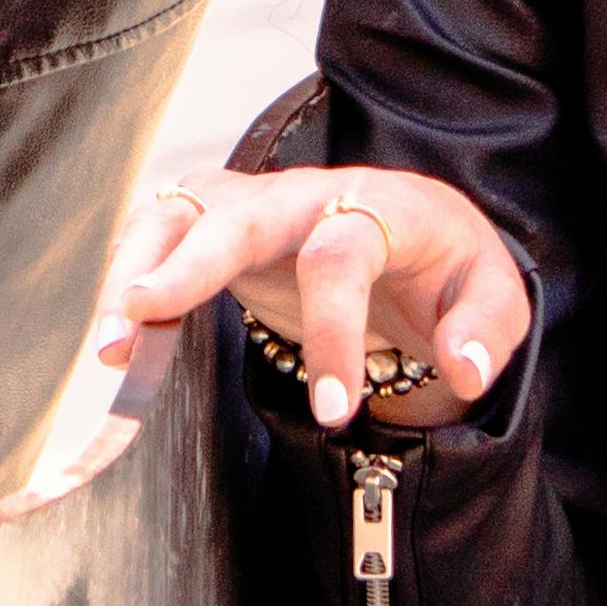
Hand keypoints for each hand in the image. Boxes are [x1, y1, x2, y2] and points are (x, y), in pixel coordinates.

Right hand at [88, 163, 534, 431]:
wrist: (416, 240)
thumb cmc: (448, 270)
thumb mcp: (494, 296)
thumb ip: (487, 330)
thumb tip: (465, 368)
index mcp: (382, 205)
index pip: (340, 254)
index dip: (332, 331)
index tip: (332, 411)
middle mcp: (307, 193)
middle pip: (239, 209)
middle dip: (189, 259)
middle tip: (145, 315)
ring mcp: (256, 203)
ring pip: (183, 210)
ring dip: (138, 265)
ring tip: (112, 342)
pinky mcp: (220, 226)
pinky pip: (161, 235)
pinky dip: (129, 278)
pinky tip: (116, 343)